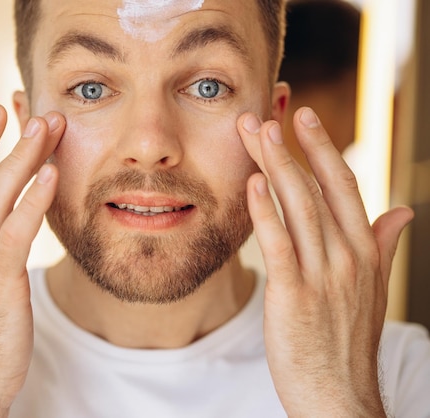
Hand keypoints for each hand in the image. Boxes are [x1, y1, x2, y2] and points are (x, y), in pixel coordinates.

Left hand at [238, 107, 412, 416]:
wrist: (338, 395)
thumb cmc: (347, 340)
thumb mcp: (372, 289)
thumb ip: (382, 245)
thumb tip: (401, 211)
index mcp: (364, 251)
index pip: (344, 187)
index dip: (323, 149)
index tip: (303, 118)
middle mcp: (347, 257)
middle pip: (316, 188)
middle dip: (291, 147)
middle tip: (267, 112)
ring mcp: (323, 276)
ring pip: (298, 207)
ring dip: (275, 165)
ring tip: (255, 132)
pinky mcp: (295, 296)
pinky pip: (280, 245)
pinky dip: (266, 212)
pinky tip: (252, 184)